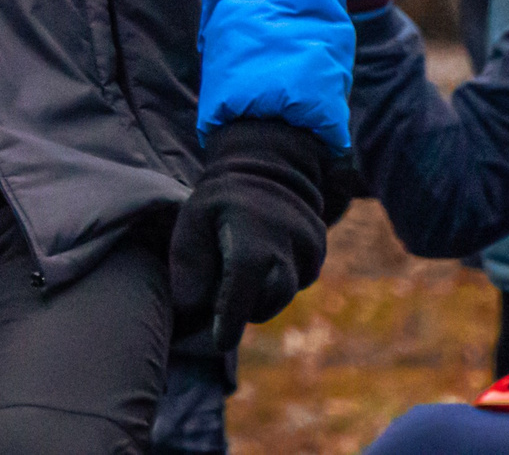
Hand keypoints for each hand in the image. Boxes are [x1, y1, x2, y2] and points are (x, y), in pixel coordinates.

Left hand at [170, 118, 330, 352]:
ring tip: (241, 265)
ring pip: (283, 295)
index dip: (231, 317)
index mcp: (251, 231)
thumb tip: (191, 314)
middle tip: (225, 293)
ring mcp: (310, 246)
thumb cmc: (218, 201)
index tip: (219, 341)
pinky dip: (276, 282)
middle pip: (269, 299)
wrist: (266, 167)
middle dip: (245, 306)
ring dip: (260, 294)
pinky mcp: (319, 252)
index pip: (243, 285)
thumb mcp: (191, 222)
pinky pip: (297, 283)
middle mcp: (287, 240)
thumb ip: (188, 268)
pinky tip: (263, 258)